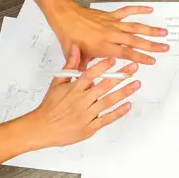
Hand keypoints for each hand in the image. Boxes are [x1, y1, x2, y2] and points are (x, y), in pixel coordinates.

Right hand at [24, 52, 140, 146]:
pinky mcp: (90, 127)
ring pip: (108, 101)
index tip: (114, 58)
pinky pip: (106, 118)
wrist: (42, 128)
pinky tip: (128, 105)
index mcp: (74, 89)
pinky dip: (118, 112)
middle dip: (121, 76)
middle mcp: (81, 101)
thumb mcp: (57, 83)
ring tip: (136, 84)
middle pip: (104, 86)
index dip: (103, 66)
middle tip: (133, 68)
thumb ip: (70, 66)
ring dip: (124, 92)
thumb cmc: (50, 106)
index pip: (90, 74)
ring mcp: (86, 114)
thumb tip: (75, 49)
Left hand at [48, 3, 168, 64]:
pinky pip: (127, 11)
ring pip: (135, 27)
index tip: (151, 61)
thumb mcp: (76, 58)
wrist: (64, 17)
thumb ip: (87, 69)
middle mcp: (110, 34)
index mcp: (103, 46)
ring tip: (163, 32)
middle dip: (152, 45)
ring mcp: (112, 24)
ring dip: (150, 30)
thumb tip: (92, 81)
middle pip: (135, 40)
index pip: (126, 53)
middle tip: (165, 48)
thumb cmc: (69, 36)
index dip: (140, 58)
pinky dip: (138, 9)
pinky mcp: (110, 16)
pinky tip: (149, 10)